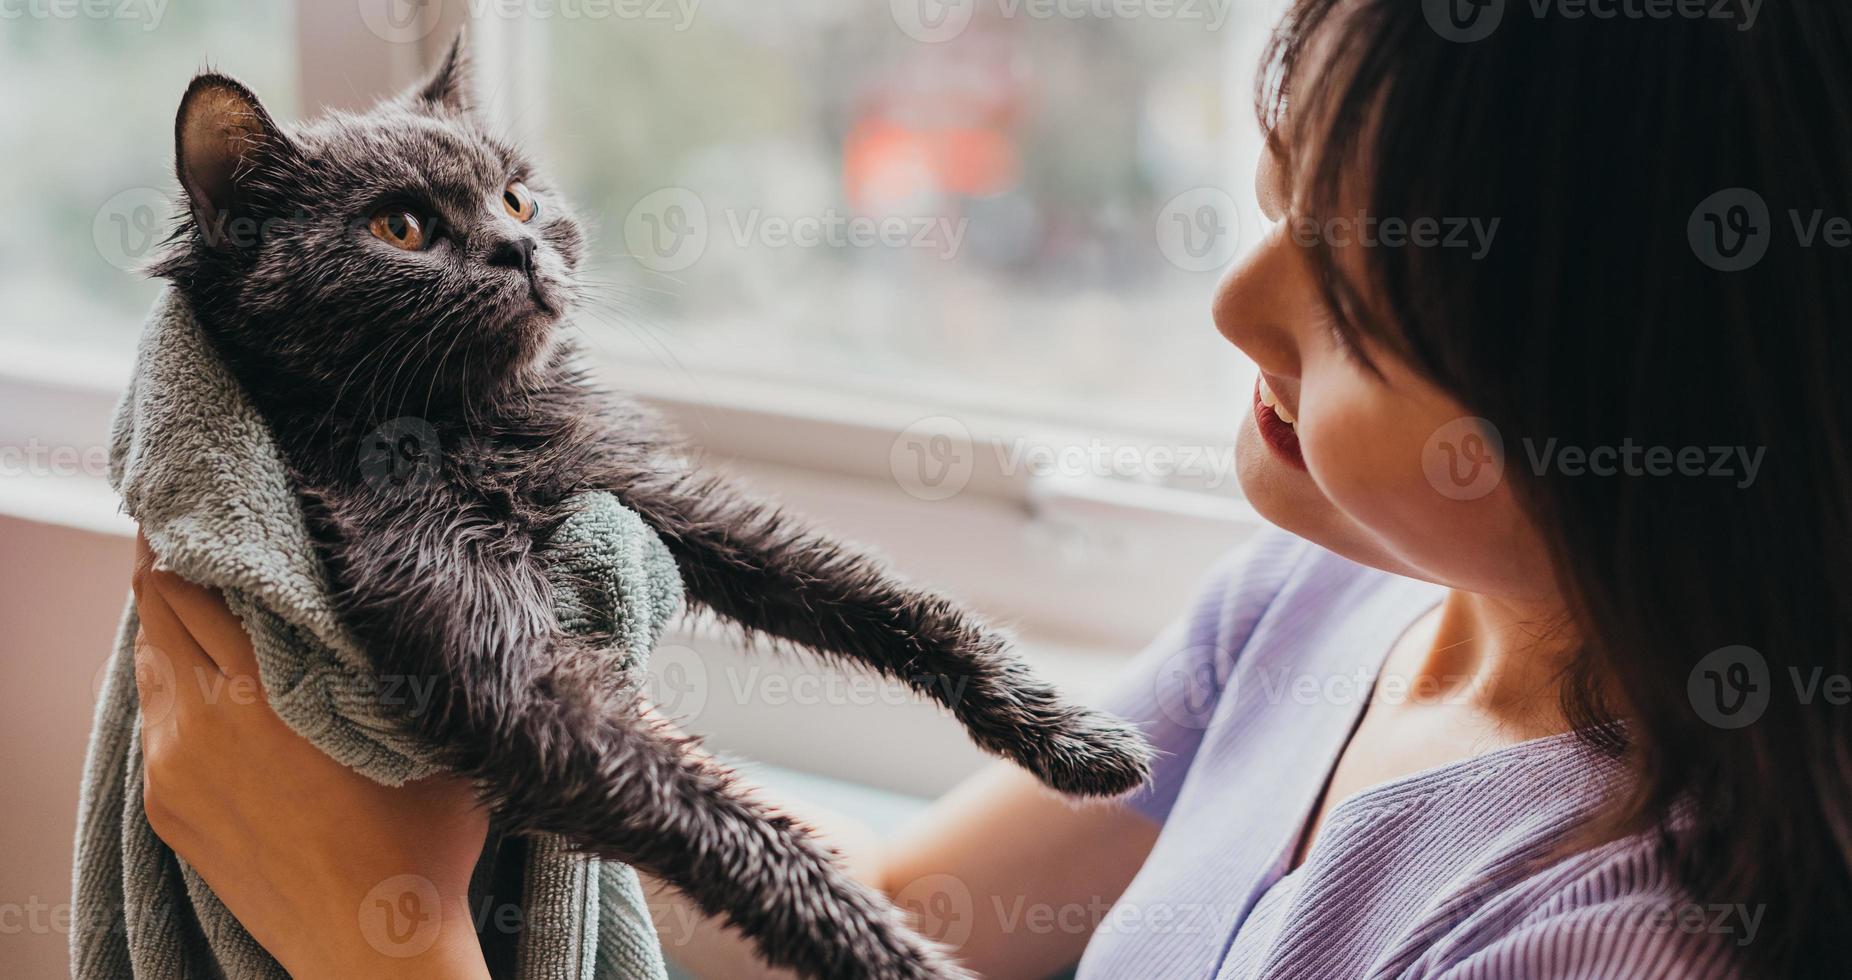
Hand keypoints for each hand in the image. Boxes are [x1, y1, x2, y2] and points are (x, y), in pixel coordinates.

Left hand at [131, 532, 491, 978]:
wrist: (374, 943)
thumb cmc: (420, 839)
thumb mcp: (424, 728)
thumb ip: (390, 660)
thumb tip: (392, 594)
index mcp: (263, 688)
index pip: (191, 578)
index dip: (194, 532)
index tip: (213, 500)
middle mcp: (202, 718)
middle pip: (156, 606)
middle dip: (175, 561)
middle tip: (207, 528)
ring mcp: (173, 766)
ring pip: (151, 660)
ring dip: (174, 621)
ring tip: (212, 594)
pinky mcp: (166, 805)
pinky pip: (157, 716)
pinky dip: (176, 680)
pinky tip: (216, 675)